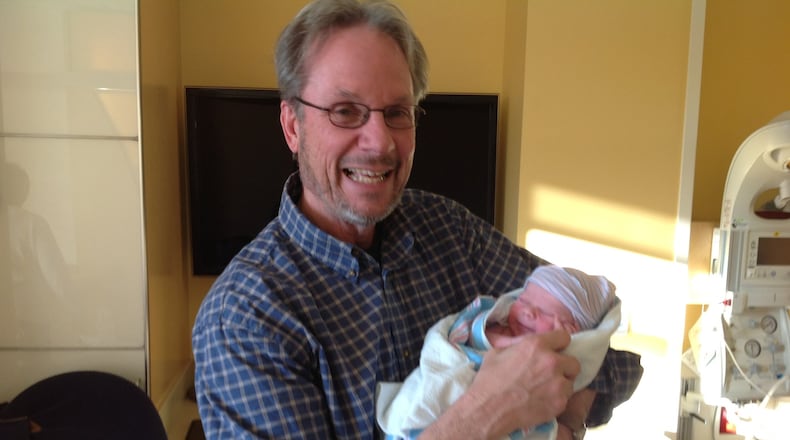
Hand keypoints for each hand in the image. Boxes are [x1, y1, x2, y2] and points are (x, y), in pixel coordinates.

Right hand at [419, 330, 579, 438]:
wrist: (489, 409)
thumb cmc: (489, 381)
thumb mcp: (497, 353)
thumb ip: (516, 345)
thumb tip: (522, 343)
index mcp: (536, 345)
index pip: (563, 337)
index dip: (559, 344)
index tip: (555, 350)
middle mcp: (551, 362)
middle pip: (573, 362)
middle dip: (564, 367)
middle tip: (552, 373)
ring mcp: (558, 383)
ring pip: (570, 381)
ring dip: (561, 384)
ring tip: (546, 389)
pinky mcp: (560, 402)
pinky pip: (566, 398)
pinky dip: (557, 399)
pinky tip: (543, 400)